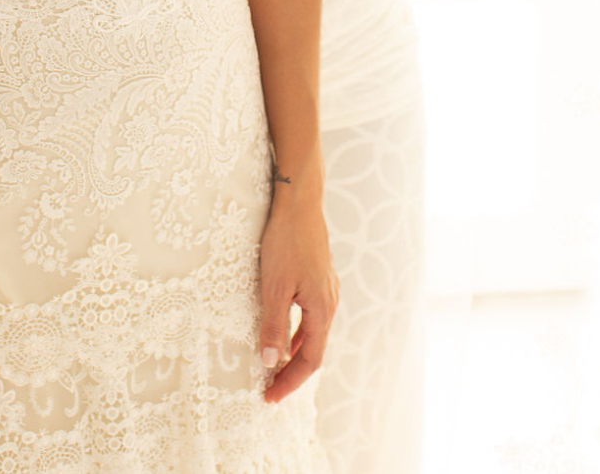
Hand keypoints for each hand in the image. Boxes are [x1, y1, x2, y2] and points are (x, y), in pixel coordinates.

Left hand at [258, 191, 338, 403]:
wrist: (299, 202)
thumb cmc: (286, 242)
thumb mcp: (274, 286)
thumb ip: (274, 325)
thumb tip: (271, 362)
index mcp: (322, 310)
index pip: (310, 360)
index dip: (290, 382)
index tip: (270, 397)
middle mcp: (330, 303)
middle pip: (314, 349)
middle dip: (292, 371)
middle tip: (270, 387)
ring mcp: (327, 289)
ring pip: (313, 331)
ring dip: (295, 351)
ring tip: (275, 366)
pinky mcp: (319, 277)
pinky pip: (311, 315)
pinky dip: (297, 331)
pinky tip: (284, 329)